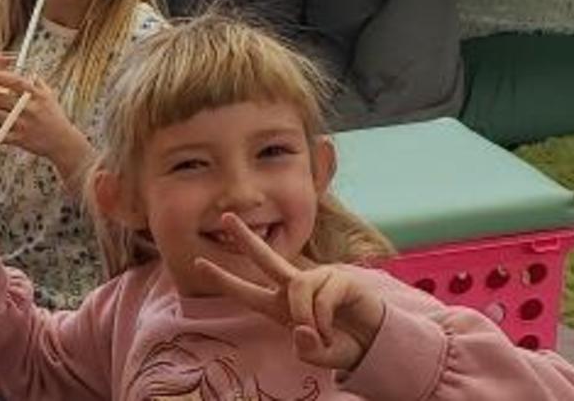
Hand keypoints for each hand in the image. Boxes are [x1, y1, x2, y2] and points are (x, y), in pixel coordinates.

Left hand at [0, 71, 80, 159]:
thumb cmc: (54, 116)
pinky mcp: (20, 140)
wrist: (63, 142)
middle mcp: (30, 109)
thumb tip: (23, 67)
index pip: (15, 82)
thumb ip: (36, 81)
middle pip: (0, 98)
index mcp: (37, 95)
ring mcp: (24, 125)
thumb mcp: (49, 95)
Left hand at [195, 214, 386, 371]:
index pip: (247, 290)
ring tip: (320, 335)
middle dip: (246, 237)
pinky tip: (333, 328)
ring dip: (304, 314)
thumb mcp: (319, 355)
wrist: (376, 344)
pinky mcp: (340, 279)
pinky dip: (323, 318)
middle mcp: (295, 288)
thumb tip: (301, 330)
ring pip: (296, 287)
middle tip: (225, 217)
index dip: (223, 278)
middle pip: (265, 258)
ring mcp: (318, 280)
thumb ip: (307, 350)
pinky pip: (321, 295)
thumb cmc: (342, 345)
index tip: (197, 263)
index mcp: (281, 306)